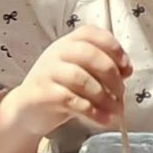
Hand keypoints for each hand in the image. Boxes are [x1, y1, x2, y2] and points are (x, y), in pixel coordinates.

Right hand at [6, 26, 130, 134]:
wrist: (25, 110)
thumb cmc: (59, 89)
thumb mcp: (81, 72)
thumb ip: (102, 68)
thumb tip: (126, 71)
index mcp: (69, 42)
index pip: (91, 33)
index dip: (113, 47)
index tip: (126, 68)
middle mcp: (56, 52)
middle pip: (89, 54)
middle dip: (112, 75)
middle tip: (121, 93)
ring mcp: (47, 72)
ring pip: (81, 78)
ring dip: (104, 96)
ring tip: (115, 110)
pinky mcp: (42, 94)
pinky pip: (71, 100)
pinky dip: (92, 111)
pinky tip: (103, 119)